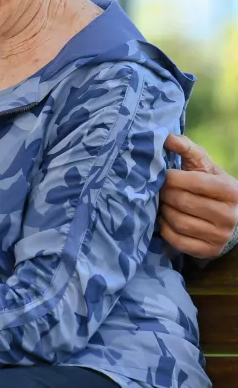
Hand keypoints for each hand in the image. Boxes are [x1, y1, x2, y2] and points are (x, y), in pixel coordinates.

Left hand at [160, 134, 237, 258]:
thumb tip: (167, 137)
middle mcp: (230, 215)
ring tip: (161, 203)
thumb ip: (187, 149)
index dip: (172, 178)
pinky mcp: (208, 250)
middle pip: (183, 202)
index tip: (162, 175)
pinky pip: (177, 240)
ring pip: (179, 222)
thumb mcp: (204, 166)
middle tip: (157, 190)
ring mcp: (220, 236)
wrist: (227, 216)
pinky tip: (163, 219)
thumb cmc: (209, 186)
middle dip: (165, 194)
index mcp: (231, 190)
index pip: (195, 182)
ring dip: (163, 211)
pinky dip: (164, 229)